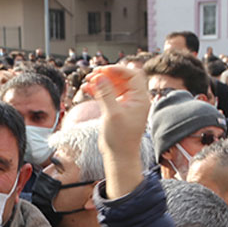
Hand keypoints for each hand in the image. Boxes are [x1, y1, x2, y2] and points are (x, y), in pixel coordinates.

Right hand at [89, 65, 150, 198]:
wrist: (119, 156)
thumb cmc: (120, 139)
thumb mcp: (112, 114)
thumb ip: (106, 94)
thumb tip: (100, 77)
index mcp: (140, 98)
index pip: (132, 74)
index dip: (117, 69)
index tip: (102, 70)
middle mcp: (135, 99)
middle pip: (122, 78)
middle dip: (107, 74)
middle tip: (93, 75)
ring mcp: (126, 103)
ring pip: (114, 85)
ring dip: (101, 82)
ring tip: (87, 81)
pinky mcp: (117, 109)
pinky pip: (108, 94)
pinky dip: (98, 90)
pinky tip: (87, 89)